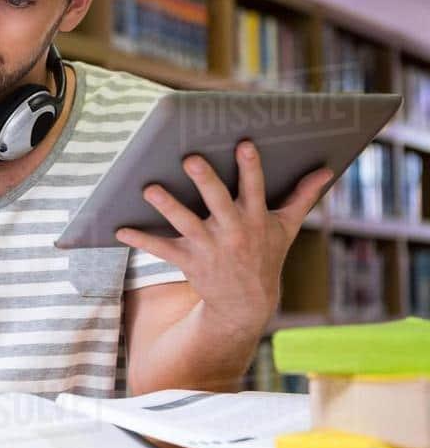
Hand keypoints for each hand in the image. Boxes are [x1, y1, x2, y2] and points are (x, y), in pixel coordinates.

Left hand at [115, 140, 334, 337]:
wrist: (247, 304)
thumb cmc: (265, 255)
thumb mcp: (286, 228)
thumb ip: (302, 197)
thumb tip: (327, 170)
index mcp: (256, 218)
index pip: (255, 188)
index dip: (250, 167)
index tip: (243, 143)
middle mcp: (233, 231)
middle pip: (218, 202)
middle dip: (206, 181)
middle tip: (190, 159)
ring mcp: (209, 247)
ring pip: (186, 223)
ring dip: (167, 206)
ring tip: (149, 187)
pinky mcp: (189, 261)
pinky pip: (162, 248)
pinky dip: (141, 239)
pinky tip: (119, 228)